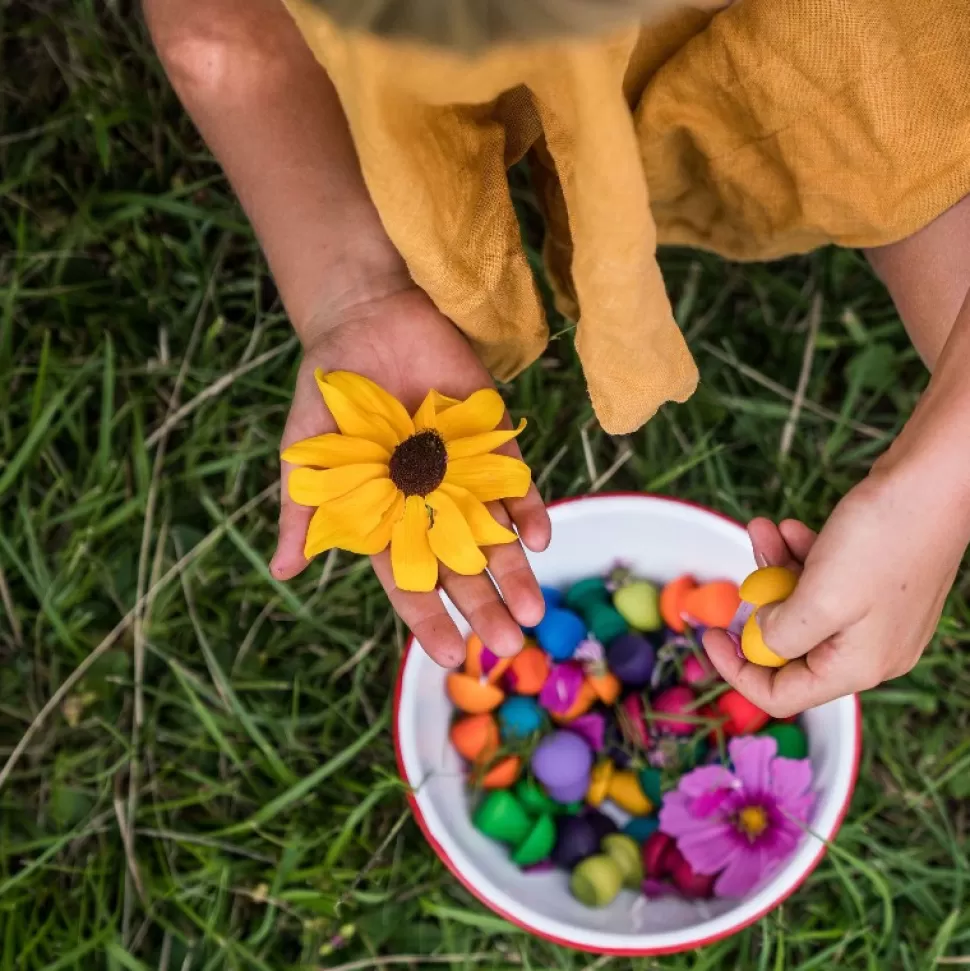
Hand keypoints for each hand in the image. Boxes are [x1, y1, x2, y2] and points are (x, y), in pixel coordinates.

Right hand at [270, 286, 550, 667]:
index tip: (452, 655)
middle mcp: (430, 504)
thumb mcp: (308, 455)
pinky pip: (514, 480)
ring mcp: (464, 473)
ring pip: (494, 533)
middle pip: (461, 566)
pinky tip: (538, 537)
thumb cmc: (330, 394)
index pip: (409, 579)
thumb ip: (305, 511)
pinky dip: (527, 507)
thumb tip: (284, 573)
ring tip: (533, 611)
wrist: (366, 320)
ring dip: (515, 571)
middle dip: (483, 605)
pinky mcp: (491, 439)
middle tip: (506, 643)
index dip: (429, 618)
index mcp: (387, 517)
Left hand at [703, 466, 965, 715]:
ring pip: (801, 604)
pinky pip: (820, 578)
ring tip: (763, 530)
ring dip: (774, 568)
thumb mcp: (820, 598)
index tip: (709, 633)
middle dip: (759, 605)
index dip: (737, 669)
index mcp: (858, 665)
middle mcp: (868, 648)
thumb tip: (760, 638)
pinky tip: (790, 527)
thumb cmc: (884, 539)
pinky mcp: (873, 581)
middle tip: (743, 572)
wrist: (935, 479)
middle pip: (789, 647)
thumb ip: (781, 632)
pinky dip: (798, 555)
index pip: (782, 694)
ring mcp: (873, 613)